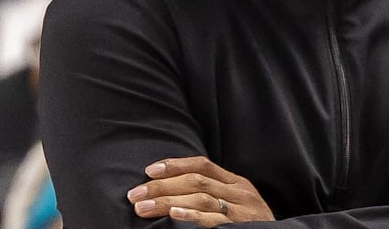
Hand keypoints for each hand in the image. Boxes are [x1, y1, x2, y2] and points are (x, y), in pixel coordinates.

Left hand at [126, 156, 274, 225]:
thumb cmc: (253, 226)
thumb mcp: (238, 205)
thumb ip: (216, 195)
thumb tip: (175, 193)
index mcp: (237, 183)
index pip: (202, 165)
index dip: (175, 165)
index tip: (149, 171)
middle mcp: (240, 193)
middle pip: (196, 181)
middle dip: (161, 186)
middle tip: (135, 195)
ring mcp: (242, 211)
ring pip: (200, 198)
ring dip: (166, 202)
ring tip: (143, 208)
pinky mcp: (240, 227)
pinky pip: (213, 220)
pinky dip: (191, 216)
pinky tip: (173, 215)